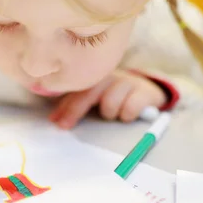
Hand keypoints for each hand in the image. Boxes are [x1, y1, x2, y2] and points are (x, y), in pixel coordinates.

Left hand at [49, 70, 166, 128]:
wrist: (148, 90)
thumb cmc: (116, 96)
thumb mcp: (97, 96)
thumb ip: (77, 102)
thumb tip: (54, 119)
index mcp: (96, 76)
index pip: (77, 90)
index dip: (64, 106)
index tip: (54, 121)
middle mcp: (110, 76)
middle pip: (89, 93)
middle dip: (74, 111)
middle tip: (66, 126)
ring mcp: (127, 82)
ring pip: (109, 103)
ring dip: (109, 113)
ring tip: (114, 114)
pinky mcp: (144, 91)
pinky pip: (130, 108)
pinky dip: (127, 115)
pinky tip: (128, 115)